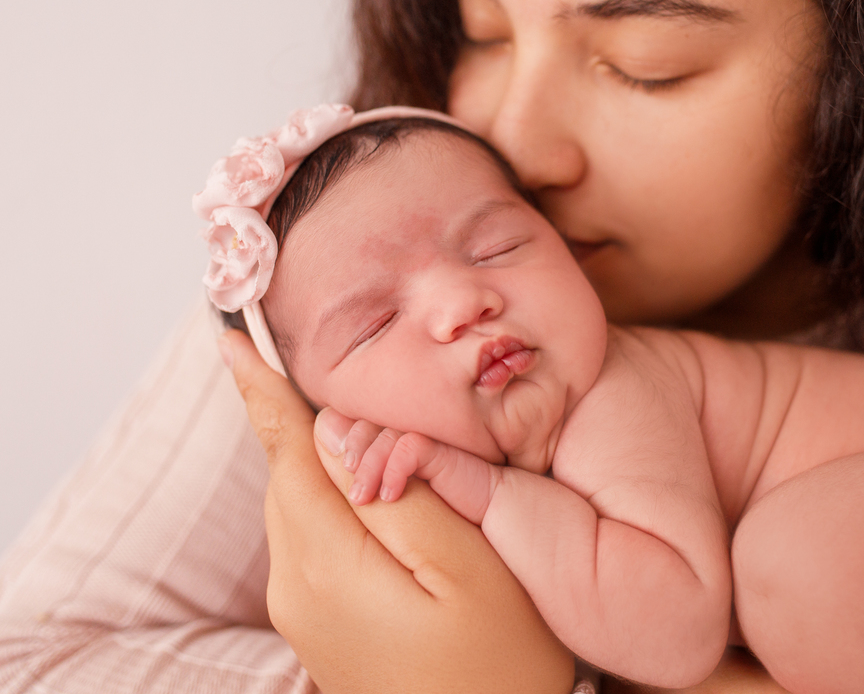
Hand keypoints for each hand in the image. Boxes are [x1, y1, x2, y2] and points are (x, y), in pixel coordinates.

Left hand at [221, 329, 573, 693]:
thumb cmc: (497, 667)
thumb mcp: (470, 569)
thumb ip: (404, 494)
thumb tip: (344, 431)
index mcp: (327, 565)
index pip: (286, 454)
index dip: (261, 392)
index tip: (228, 339)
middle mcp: (296, 587)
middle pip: (290, 475)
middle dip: (305, 420)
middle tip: (336, 374)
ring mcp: (304, 611)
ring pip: (300, 506)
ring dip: (319, 458)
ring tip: (361, 428)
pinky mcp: (322, 625)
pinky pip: (313, 538)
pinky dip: (330, 498)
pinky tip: (369, 492)